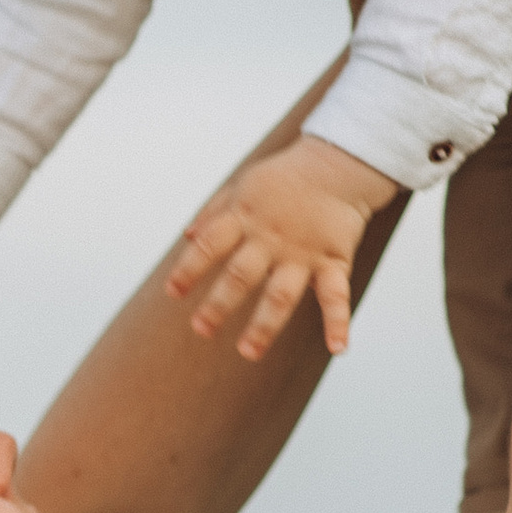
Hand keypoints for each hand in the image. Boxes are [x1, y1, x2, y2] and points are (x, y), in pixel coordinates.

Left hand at [164, 134, 401, 358]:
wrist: (338, 161)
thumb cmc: (284, 178)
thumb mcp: (243, 186)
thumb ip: (214, 213)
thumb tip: (187, 237)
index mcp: (245, 218)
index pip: (210, 245)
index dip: (189, 268)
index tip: (172, 292)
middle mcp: (271, 238)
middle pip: (241, 275)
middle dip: (219, 304)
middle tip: (201, 330)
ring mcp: (302, 252)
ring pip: (281, 293)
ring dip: (265, 325)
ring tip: (248, 351)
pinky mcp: (333, 260)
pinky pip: (336, 294)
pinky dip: (339, 322)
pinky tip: (338, 347)